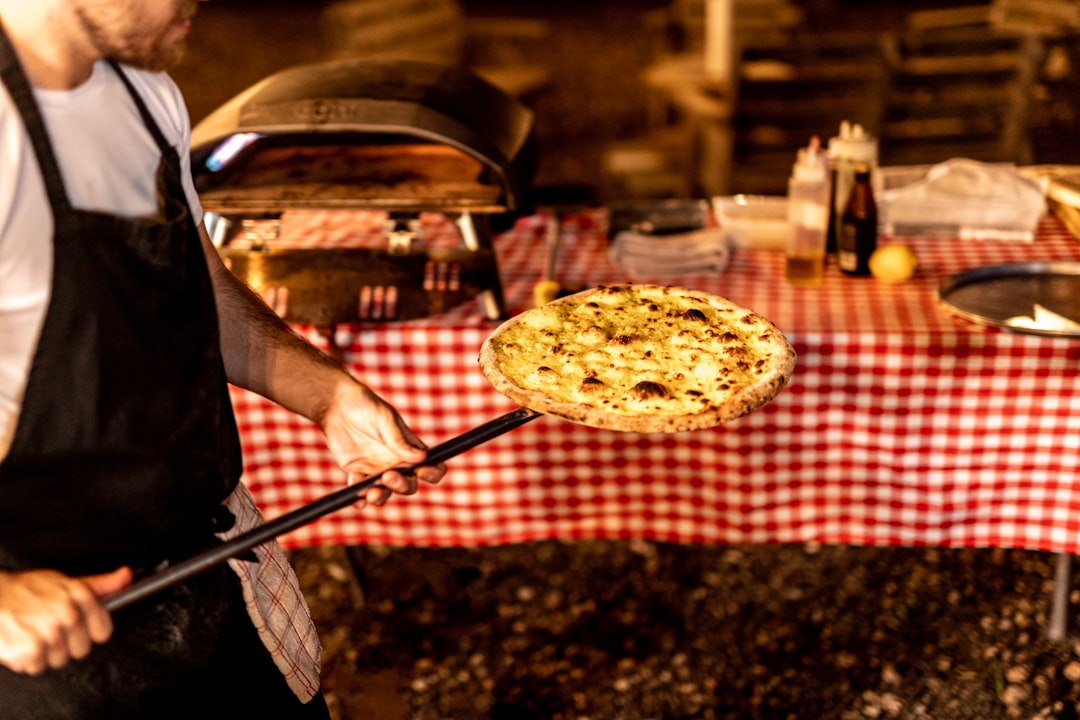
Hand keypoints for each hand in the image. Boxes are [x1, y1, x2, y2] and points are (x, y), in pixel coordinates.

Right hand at [0, 566, 131, 674]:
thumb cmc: (24, 589)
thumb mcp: (64, 580)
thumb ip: (99, 584)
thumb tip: (125, 576)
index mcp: (79, 596)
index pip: (103, 631)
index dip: (91, 632)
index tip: (79, 627)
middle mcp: (67, 614)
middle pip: (81, 650)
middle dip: (66, 644)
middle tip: (48, 628)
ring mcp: (49, 633)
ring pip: (59, 661)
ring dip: (45, 652)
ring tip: (32, 632)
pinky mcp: (29, 650)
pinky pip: (37, 667)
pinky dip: (26, 659)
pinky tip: (21, 641)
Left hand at [319, 379, 445, 505]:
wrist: (335, 404)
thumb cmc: (365, 405)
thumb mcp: (384, 418)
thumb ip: (399, 440)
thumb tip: (421, 457)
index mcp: (410, 447)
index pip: (431, 465)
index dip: (432, 473)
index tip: (421, 471)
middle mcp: (396, 462)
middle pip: (409, 484)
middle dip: (402, 485)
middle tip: (388, 476)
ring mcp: (377, 469)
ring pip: (385, 491)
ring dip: (381, 496)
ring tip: (371, 493)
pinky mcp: (357, 472)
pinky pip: (360, 489)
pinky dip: (358, 497)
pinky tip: (356, 496)